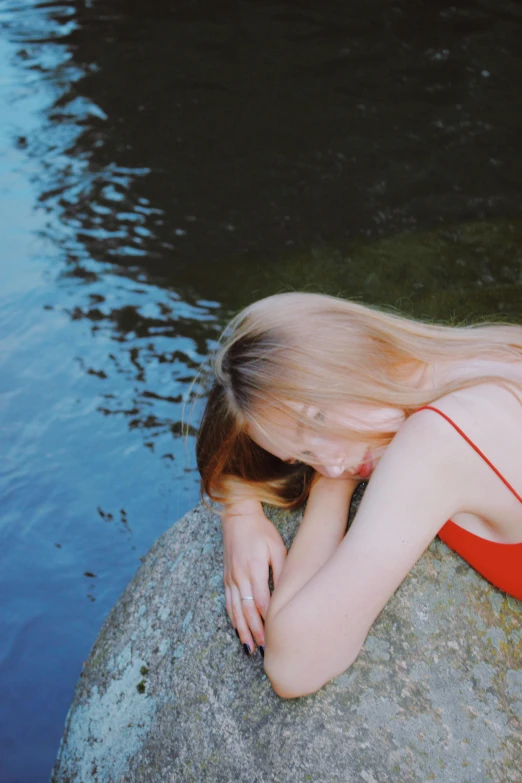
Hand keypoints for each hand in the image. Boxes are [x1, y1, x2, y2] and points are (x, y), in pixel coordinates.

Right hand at [222, 502, 286, 654]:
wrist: (237, 516)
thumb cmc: (261, 531)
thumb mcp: (276, 547)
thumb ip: (281, 570)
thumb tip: (286, 594)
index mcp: (254, 568)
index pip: (261, 601)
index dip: (268, 621)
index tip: (277, 636)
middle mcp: (239, 576)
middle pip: (247, 611)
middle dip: (256, 632)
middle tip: (266, 651)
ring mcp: (231, 578)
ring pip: (235, 610)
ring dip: (243, 631)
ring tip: (251, 650)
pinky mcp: (227, 578)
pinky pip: (229, 603)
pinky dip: (233, 619)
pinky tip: (238, 631)